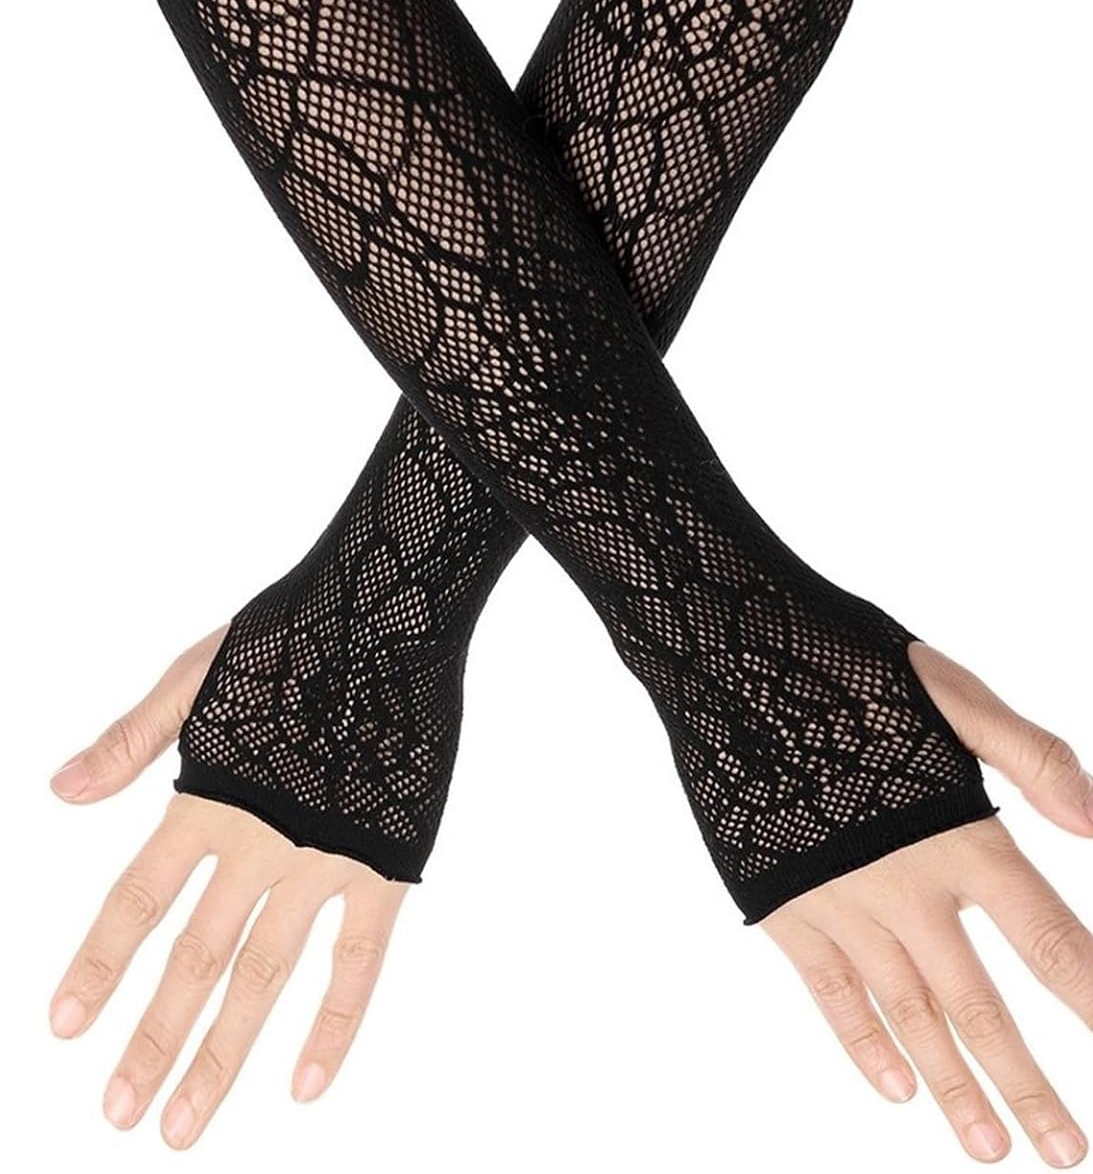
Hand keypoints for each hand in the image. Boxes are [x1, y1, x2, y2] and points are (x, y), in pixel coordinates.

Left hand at [46, 628, 407, 1149]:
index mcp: (211, 798)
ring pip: (266, 976)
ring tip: (183, 1125)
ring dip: (222, 1054)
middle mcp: (262, 842)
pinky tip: (306, 1081)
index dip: (98, 963)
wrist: (393, 611)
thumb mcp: (197, 673)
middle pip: (196, 960)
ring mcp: (326, 859)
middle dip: (154, 1041)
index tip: (63, 1026)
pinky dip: (335, 1024)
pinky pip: (360, 960)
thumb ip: (131, 739)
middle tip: (121, 1113)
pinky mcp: (386, 862)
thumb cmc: (298, 632)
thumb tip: (59, 791)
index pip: (139, 899)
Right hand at [763, 643, 1092, 1166]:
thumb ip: (1036, 757)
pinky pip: (829, 992)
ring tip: (992, 1150)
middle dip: (1029, 1085)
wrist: (733, 662)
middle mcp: (903, 885)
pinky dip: (863, 1043)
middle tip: (1070, 1153)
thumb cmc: (848, 669)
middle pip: (979, 1006)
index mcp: (957, 834)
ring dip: (953, 1087)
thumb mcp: (953, 691)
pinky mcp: (784, 905)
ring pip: (907, 1015)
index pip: (1050, 938)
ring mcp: (839, 903)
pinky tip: (895, 1089)